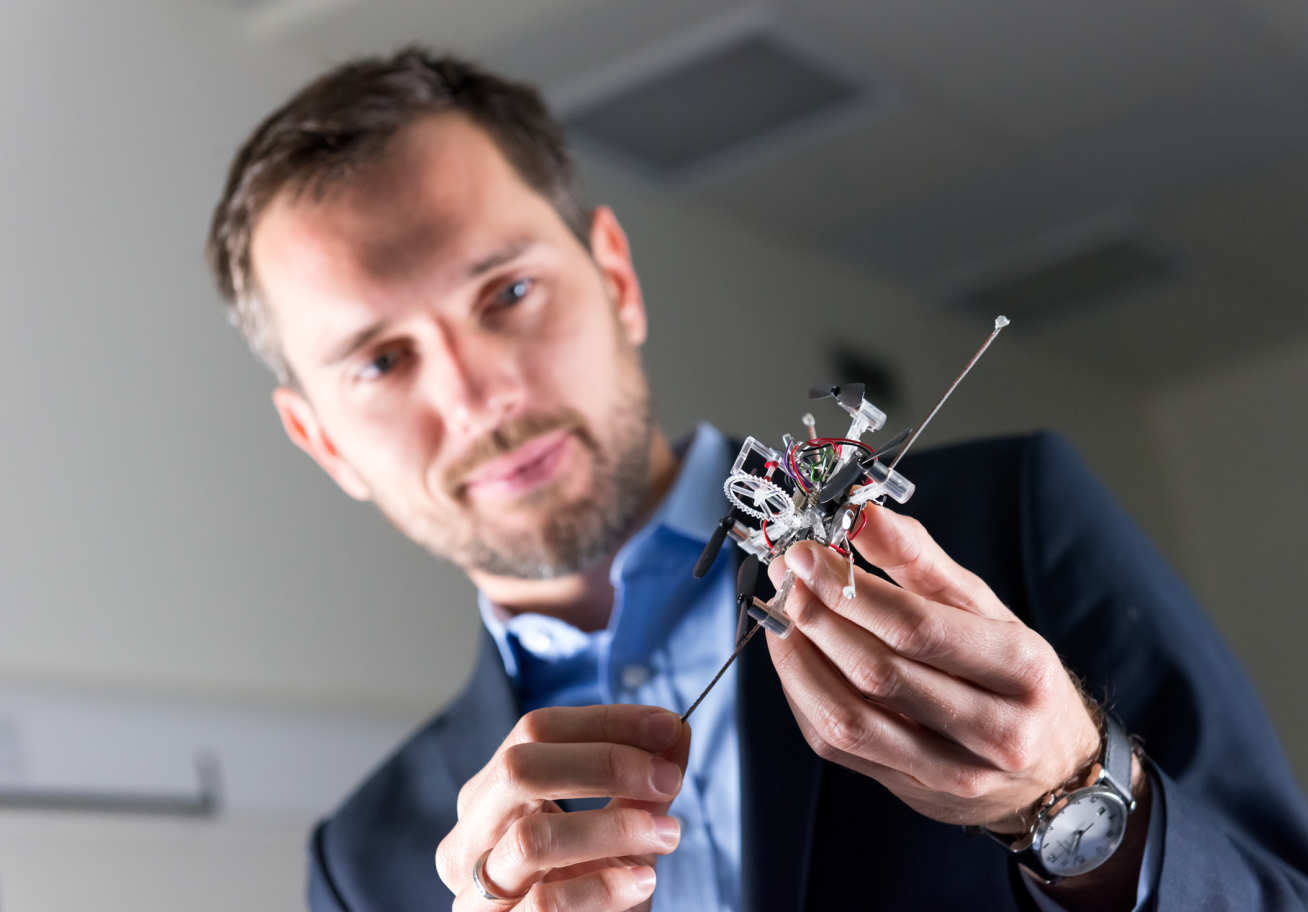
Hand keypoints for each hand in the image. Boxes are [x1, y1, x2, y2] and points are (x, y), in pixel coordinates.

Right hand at [435, 704, 690, 910]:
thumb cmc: (590, 892)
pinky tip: (643, 880)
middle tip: (667, 777)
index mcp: (490, 797)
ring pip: (531, 839)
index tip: (669, 726)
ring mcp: (475, 893)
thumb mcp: (620, 830)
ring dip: (613, 828)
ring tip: (667, 833)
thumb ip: (641, 783)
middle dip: (604, 763)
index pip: (536, 730)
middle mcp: (469, 839)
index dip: (605, 721)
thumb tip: (676, 730)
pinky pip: (546, 903)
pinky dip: (604, 886)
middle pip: (519, 768)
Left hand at [765, 504, 1100, 831]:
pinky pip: (838, 745)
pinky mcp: (911, 792)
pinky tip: (793, 655)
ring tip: (782, 611)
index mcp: (1023, 670)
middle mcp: (996, 731)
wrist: (1052, 770)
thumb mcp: (986, 607)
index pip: (919, 628)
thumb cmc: (1015, 674)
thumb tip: (859, 514)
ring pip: (850, 720)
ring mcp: (951, 772)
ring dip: (799, 658)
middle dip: (818, 616)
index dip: (850, 588)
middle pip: (879, 672)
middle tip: (786, 574)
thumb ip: (920, 559)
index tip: (806, 553)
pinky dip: (803, 694)